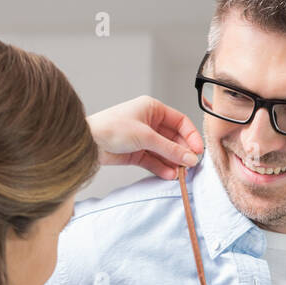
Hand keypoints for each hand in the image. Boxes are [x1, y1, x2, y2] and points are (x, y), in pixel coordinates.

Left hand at [86, 96, 204, 179]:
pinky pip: (154, 161)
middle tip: (190, 165)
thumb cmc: (110, 128)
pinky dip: (162, 168)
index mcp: (153, 109)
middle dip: (182, 152)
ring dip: (173, 162)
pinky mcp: (136, 154)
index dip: (191, 136)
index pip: (180, 122)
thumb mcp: (145, 136)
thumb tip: (190, 157)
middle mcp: (149, 122)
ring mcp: (143, 139)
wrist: (87, 143)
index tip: (198, 151)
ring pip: (165, 152)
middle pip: (174, 139)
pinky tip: (169, 175)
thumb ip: (169, 148)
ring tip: (180, 174)